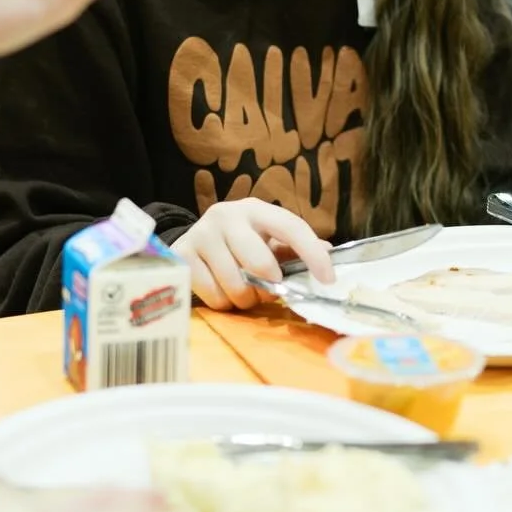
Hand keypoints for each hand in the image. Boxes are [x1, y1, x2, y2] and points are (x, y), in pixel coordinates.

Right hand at [173, 198, 333, 309]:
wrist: (191, 240)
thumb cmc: (238, 242)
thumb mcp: (265, 238)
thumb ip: (293, 247)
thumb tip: (329, 253)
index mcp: (255, 209)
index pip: (291, 227)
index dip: (313, 254)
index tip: (328, 279)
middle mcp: (226, 215)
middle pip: (261, 263)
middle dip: (270, 287)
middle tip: (268, 291)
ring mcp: (201, 234)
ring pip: (236, 285)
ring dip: (245, 299)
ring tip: (243, 291)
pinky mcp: (183, 255)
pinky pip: (214, 295)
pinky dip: (223, 302)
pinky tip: (221, 291)